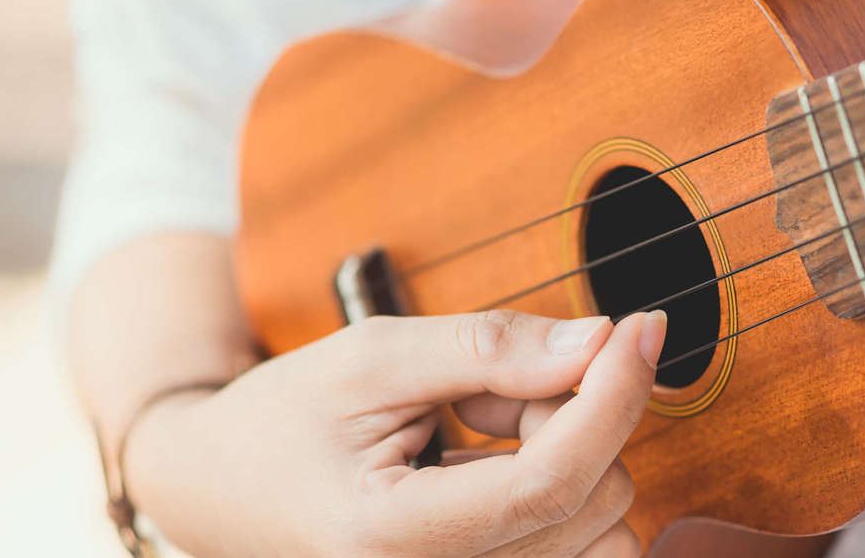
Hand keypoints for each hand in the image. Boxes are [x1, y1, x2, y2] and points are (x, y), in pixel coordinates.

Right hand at [121, 309, 666, 556]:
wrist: (222, 492)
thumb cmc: (286, 421)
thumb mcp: (371, 357)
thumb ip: (487, 349)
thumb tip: (600, 341)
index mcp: (392, 541)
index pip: (548, 482)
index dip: (612, 397)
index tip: (642, 328)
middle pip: (590, 495)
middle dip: (569, 416)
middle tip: (485, 390)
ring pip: (604, 522)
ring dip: (567, 456)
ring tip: (476, 437)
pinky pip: (588, 545)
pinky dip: (568, 491)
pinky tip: (495, 471)